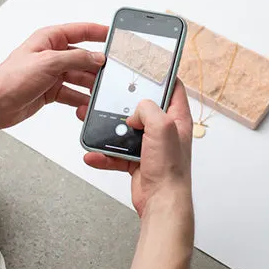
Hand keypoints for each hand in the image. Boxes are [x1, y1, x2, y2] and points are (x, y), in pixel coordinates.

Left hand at [0, 23, 106, 128]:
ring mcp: (52, 73)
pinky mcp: (51, 91)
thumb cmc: (10, 79)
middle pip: (83, 57)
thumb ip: (77, 58)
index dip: (99, 32)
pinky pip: (73, 93)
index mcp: (49, 39)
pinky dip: (80, 99)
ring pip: (80, 76)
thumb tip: (97, 57)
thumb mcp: (49, 62)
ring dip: (90, 85)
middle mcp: (52, 55)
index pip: (80, 31)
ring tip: (100, 91)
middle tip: (111, 72)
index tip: (115, 35)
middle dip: (97, 66)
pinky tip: (86, 104)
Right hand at [80, 81, 193, 217]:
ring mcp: (151, 146)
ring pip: (126, 131)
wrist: (161, 202)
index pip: (173, 88)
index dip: (162, 76)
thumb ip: (149, 110)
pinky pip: (117, 154)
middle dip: (124, 104)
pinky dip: (104, 155)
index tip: (147, 66)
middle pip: (143, 109)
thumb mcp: (162, 127)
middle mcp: (165, 130)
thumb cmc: (170, 168)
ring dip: (108, 130)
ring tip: (90, 123)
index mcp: (177, 118)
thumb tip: (137, 110)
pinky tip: (94, 154)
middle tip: (109, 95)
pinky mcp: (138, 161)